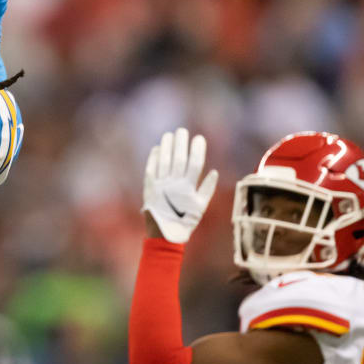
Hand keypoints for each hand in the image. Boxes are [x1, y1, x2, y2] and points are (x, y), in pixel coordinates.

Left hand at [142, 127, 217, 243]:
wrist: (164, 233)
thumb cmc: (185, 220)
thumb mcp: (200, 206)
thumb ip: (207, 188)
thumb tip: (214, 172)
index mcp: (188, 188)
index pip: (195, 164)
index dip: (197, 149)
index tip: (199, 138)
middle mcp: (174, 184)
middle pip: (178, 158)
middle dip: (181, 143)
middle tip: (182, 130)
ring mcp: (160, 185)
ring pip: (164, 161)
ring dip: (167, 146)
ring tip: (170, 134)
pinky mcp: (149, 187)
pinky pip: (151, 168)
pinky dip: (154, 157)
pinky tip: (158, 148)